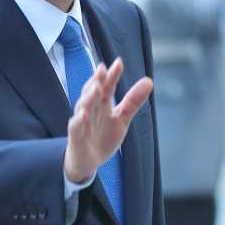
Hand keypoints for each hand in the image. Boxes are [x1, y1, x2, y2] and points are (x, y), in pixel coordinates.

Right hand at [64, 57, 151, 183]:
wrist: (88, 161)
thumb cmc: (103, 137)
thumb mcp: (122, 119)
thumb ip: (133, 101)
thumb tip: (149, 80)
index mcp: (103, 104)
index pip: (108, 86)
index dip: (112, 75)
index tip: (119, 63)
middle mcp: (91, 110)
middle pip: (93, 92)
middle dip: (97, 81)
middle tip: (102, 69)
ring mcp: (82, 122)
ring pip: (83, 106)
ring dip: (88, 97)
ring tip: (96, 87)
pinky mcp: (76, 137)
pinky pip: (76, 127)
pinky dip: (78, 120)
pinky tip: (83, 114)